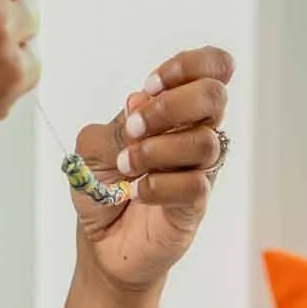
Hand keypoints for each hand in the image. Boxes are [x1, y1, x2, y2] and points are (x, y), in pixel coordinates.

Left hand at [68, 47, 234, 291]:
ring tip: (126, 167)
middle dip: (169, 106)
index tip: (150, 84)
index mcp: (176, 109)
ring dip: (155, 150)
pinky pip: (195, 184)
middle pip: (214, 95)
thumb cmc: (103, 188)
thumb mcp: (92, 147)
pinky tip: (138, 192)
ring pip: (203, 141)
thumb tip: (141, 102)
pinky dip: (159, 185)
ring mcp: (200, 168)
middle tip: (134, 129)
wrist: (101, 242)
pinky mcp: (197, 203)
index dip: (187, 65)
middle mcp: (195, 132)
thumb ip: (115, 124)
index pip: (212, 68)